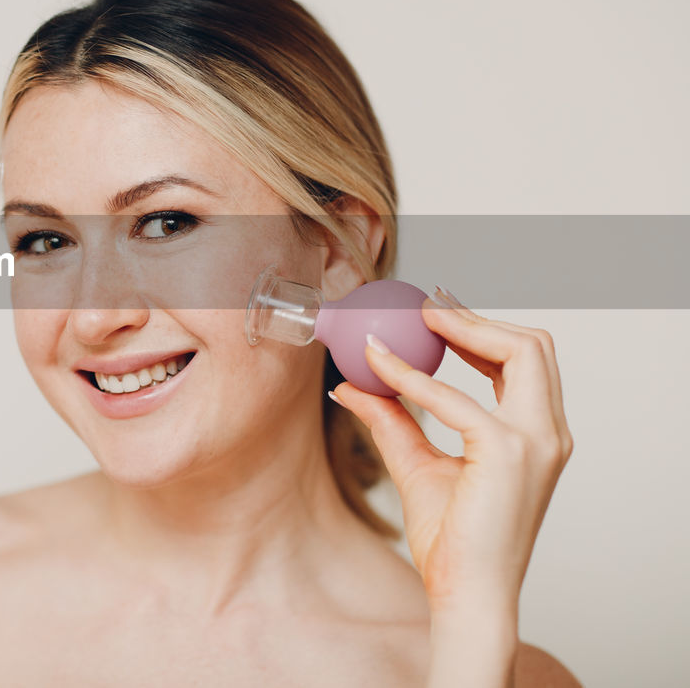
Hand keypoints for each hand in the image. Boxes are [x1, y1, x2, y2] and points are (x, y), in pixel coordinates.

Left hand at [330, 287, 572, 614]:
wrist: (466, 592)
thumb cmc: (451, 540)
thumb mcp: (417, 465)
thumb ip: (391, 421)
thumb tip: (351, 385)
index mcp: (537, 435)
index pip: (526, 363)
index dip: (481, 331)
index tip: (435, 316)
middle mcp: (547, 433)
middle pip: (534, 346)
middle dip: (480, 317)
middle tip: (425, 307)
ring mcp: (535, 441)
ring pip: (520, 352)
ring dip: (465, 328)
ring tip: (416, 319)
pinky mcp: (508, 452)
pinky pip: (455, 397)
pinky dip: (415, 376)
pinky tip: (380, 366)